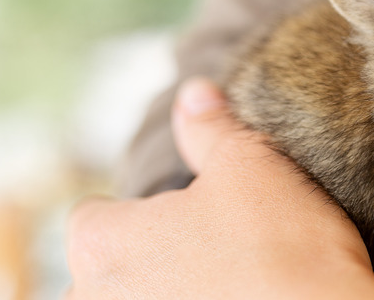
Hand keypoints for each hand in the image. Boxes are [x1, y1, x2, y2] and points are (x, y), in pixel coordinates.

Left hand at [66, 77, 373, 298]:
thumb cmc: (280, 246)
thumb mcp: (248, 165)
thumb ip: (209, 127)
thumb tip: (194, 94)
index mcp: (102, 244)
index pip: (92, 217)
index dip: (136, 210)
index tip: (179, 212)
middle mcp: (97, 299)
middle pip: (106, 269)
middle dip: (146, 255)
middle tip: (205, 248)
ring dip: (165, 290)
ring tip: (222, 281)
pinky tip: (234, 298)